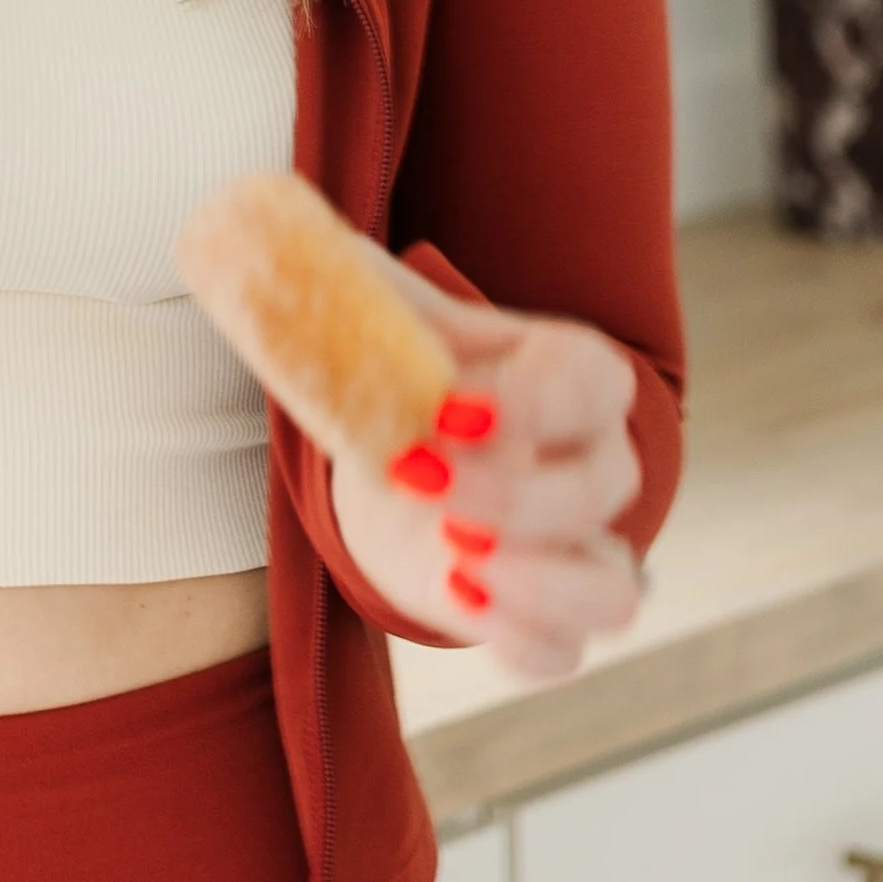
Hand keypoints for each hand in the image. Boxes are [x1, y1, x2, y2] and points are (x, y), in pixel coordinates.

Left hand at [326, 260, 642, 681]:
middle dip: (512, 492)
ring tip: (453, 555)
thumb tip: (270, 227)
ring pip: (613, 590)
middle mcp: (592, 462)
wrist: (393, 453)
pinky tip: (460, 597)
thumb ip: (346, 278)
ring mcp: (577, 548)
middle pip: (604, 487)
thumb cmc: (400, 371)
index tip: (450, 408)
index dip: (541, 402)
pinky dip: (522, 642)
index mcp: (563, 373)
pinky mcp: (540, 617)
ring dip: (542, 582)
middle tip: (417, 479)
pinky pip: (566, 654)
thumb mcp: (379, 317)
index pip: (597, 383)